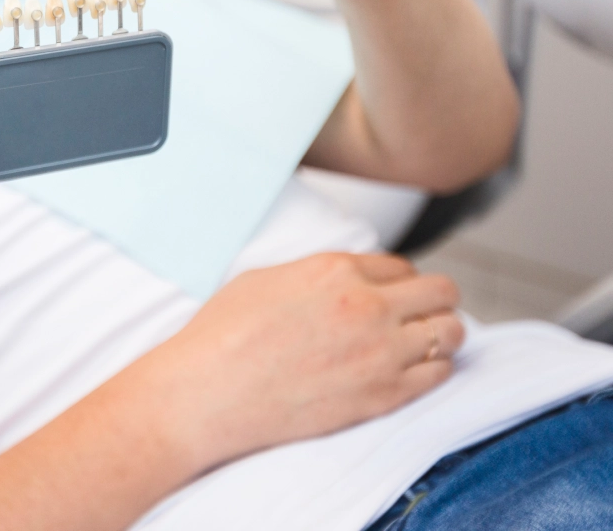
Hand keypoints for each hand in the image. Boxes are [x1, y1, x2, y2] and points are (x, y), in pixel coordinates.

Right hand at [142, 253, 463, 473]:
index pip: (401, 265)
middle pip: (441, 291)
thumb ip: (317, 275)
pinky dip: (434, 369)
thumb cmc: (224, 335)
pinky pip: (439, 374)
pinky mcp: (383, 395)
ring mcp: (380, 353)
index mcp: (335, 271)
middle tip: (420, 314)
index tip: (392, 293)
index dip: (398, 280)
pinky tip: (413, 370)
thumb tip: (342, 280)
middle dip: (434, 300)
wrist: (210, 392)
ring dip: (442, 333)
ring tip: (424, 342)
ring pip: (452, 332)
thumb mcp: (267, 279)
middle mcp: (367, 306)